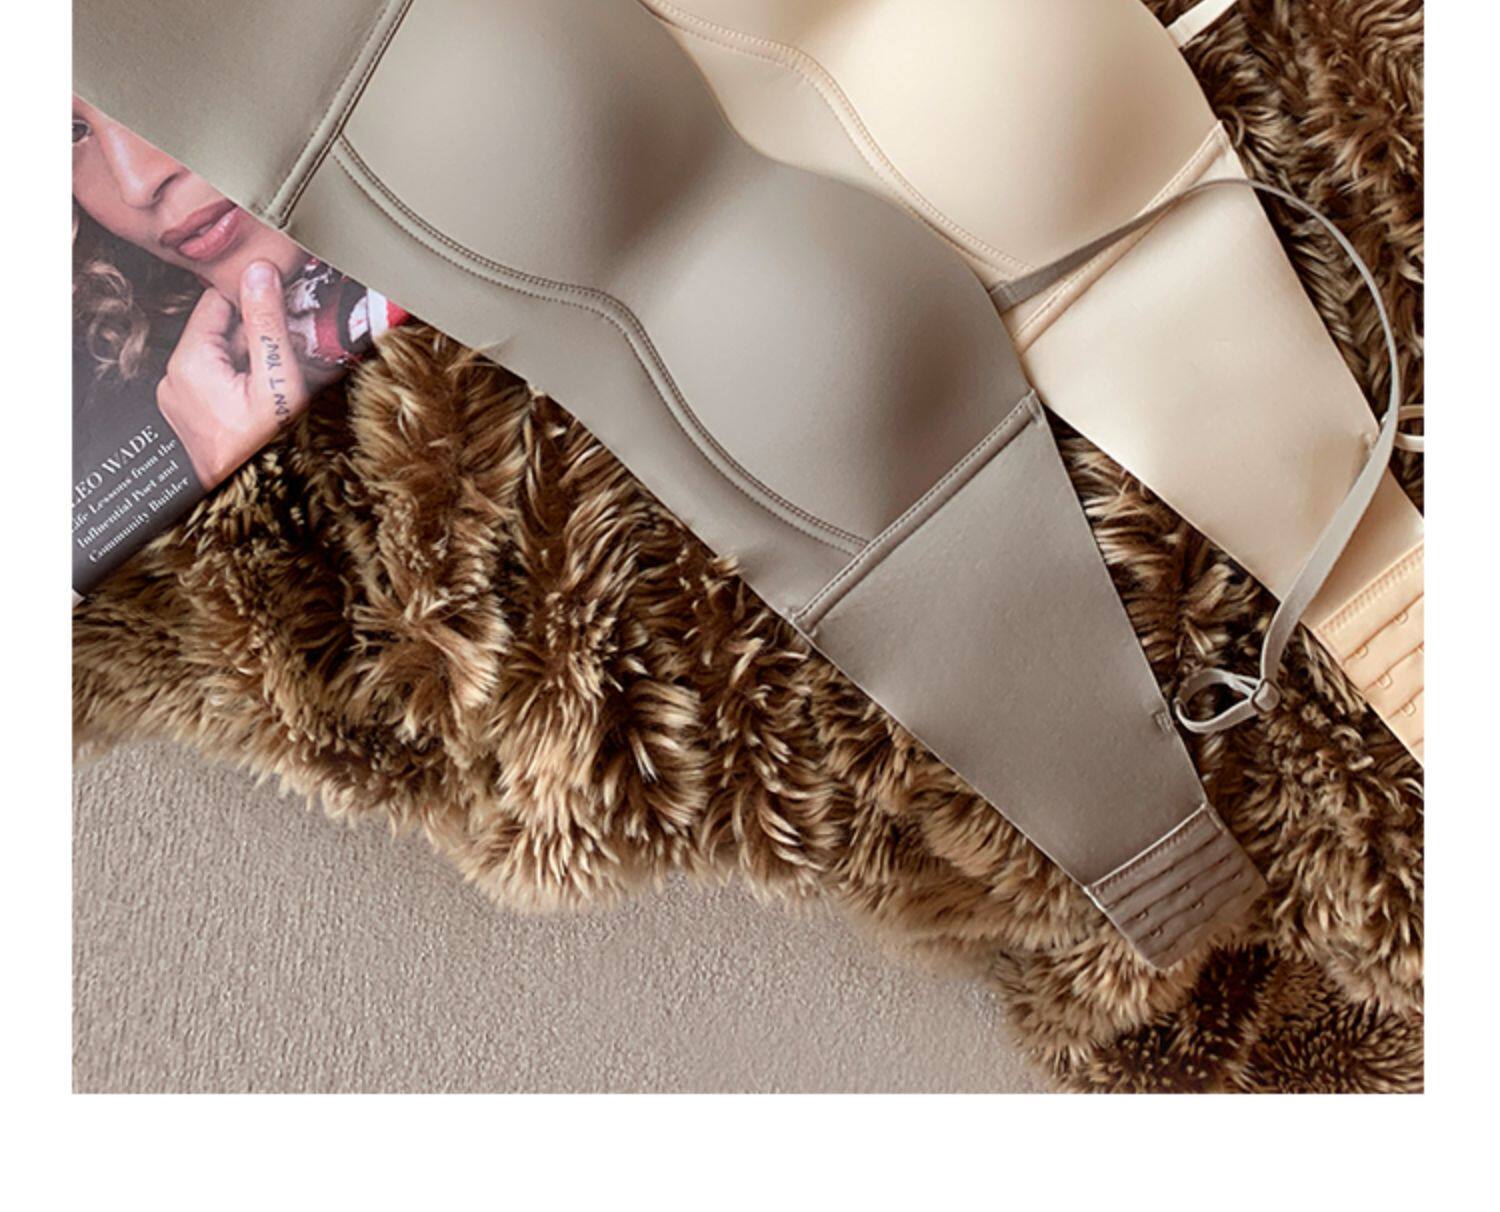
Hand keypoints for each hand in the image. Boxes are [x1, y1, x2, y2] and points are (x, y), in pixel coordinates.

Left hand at [156, 260, 309, 488]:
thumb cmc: (264, 452)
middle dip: (255, 338)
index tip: (282, 312)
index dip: (253, 303)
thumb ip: (267, 323)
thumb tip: (260, 274)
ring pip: (220, 356)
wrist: (251, 501)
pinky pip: (216, 382)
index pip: (217, 302)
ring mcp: (179, 398)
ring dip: (251, 362)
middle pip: (220, 331)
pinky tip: (262, 401)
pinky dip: (240, 383)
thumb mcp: (278, 381)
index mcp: (190, 362)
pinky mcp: (188, 414)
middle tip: (286, 359)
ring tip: (276, 386)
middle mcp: (175, 376)